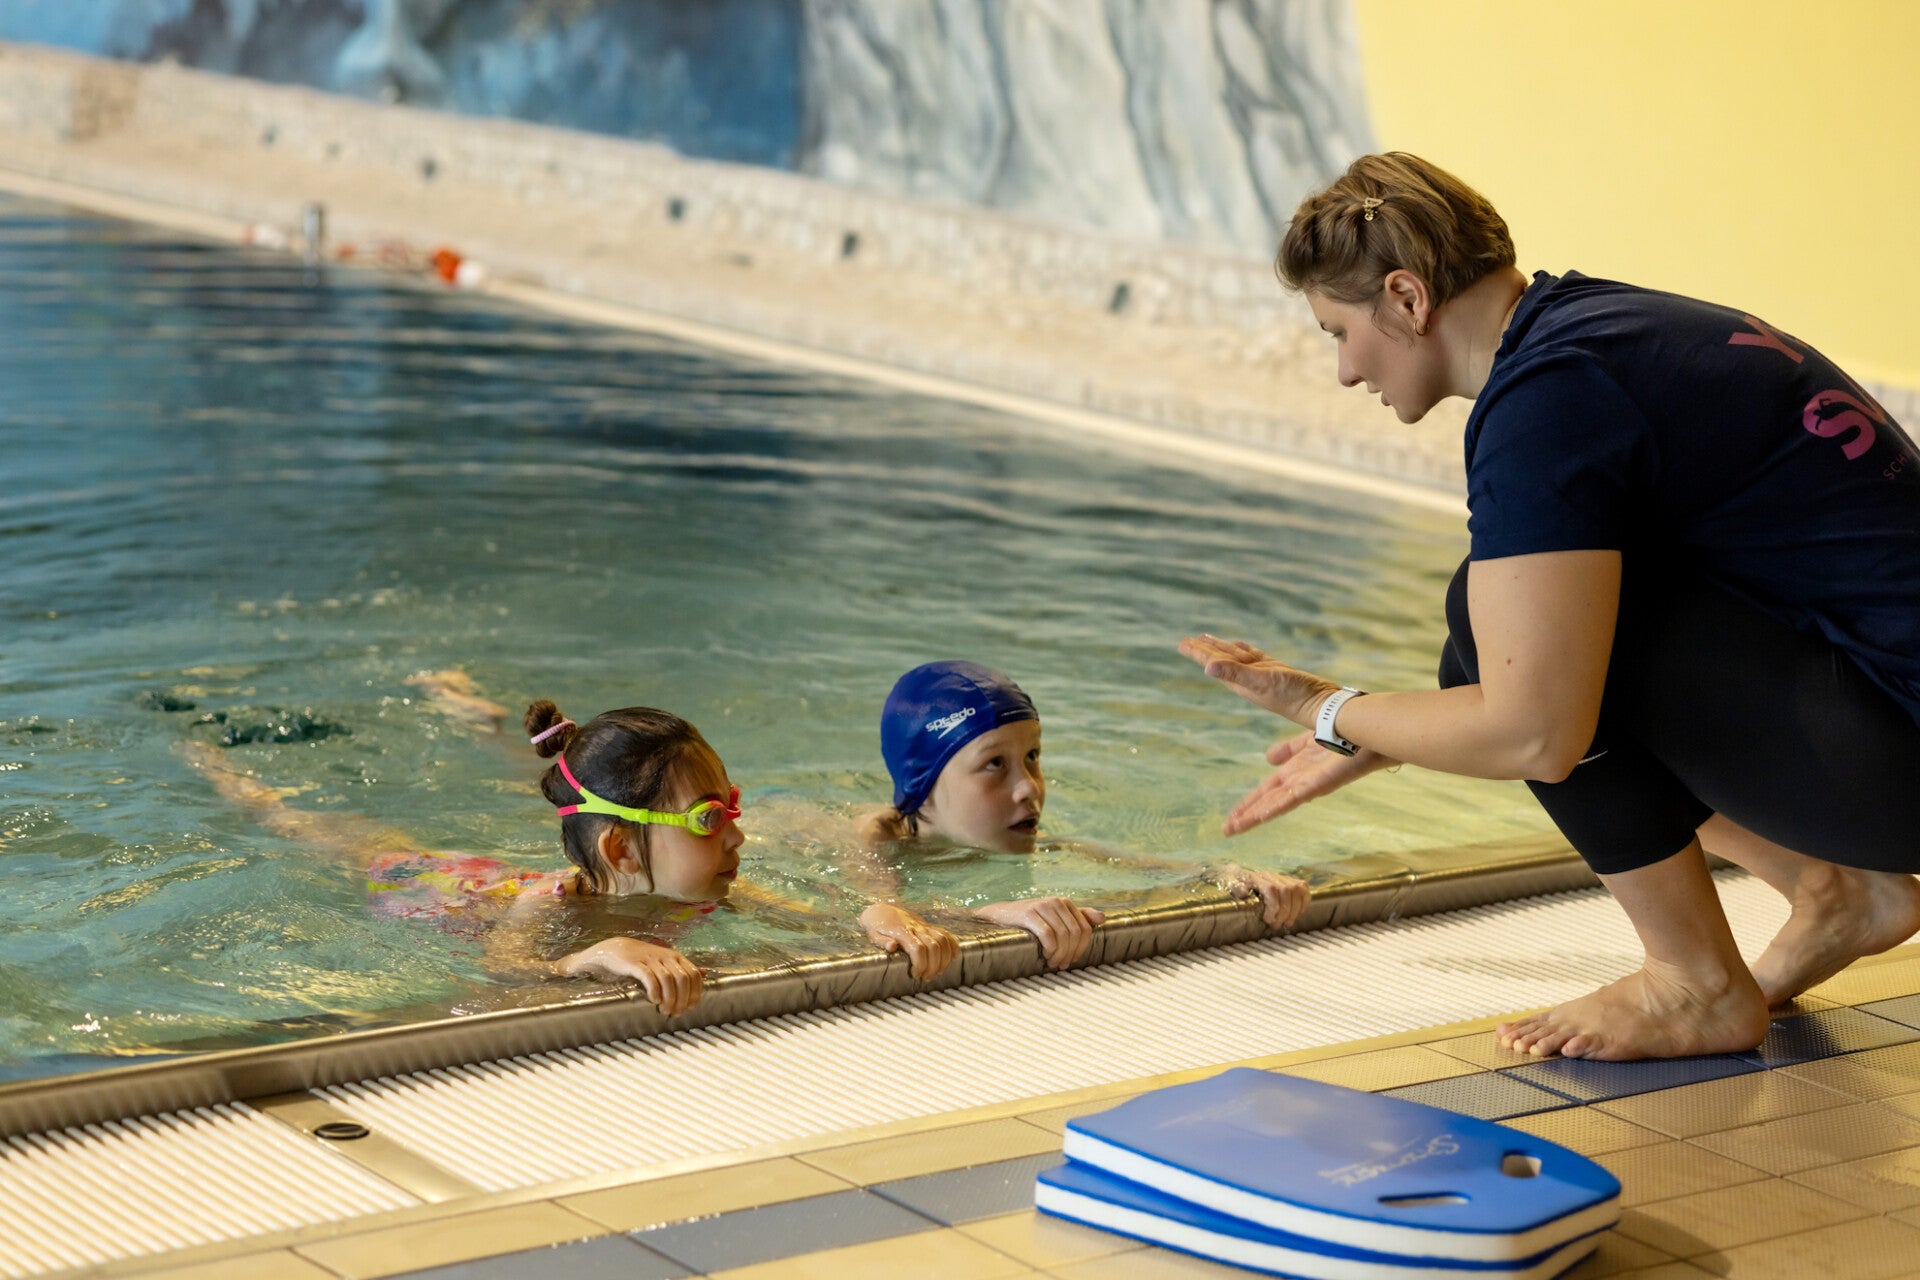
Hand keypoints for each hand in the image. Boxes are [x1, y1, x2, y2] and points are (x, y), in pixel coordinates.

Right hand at [555, 937, 703, 1015]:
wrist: (614, 950)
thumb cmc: (642, 960)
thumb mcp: (666, 961)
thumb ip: (684, 968)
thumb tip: (705, 973)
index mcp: (676, 957)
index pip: (694, 974)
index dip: (695, 993)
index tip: (690, 1007)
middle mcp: (666, 957)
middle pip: (683, 979)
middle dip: (682, 999)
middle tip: (675, 1013)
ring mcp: (651, 959)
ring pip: (668, 979)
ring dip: (669, 998)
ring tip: (664, 1010)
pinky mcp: (635, 964)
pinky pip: (649, 977)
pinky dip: (654, 990)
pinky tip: (654, 1000)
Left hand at [861, 903, 959, 979]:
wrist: (883, 909)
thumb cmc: (877, 925)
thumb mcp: (873, 934)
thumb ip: (882, 941)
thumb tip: (891, 947)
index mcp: (902, 932)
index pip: (918, 949)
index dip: (921, 964)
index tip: (916, 975)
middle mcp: (916, 928)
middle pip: (933, 947)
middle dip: (933, 966)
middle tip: (926, 978)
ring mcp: (924, 926)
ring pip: (943, 941)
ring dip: (944, 959)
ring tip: (937, 972)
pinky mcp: (929, 926)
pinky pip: (946, 934)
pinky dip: (953, 946)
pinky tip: (952, 958)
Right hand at [974, 897, 1105, 969]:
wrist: (1002, 916)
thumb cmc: (1031, 921)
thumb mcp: (1056, 918)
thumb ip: (1080, 917)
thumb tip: (1102, 918)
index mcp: (1066, 903)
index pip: (1085, 928)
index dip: (1082, 948)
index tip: (1072, 960)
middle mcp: (1057, 902)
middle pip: (1075, 933)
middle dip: (1070, 953)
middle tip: (1061, 965)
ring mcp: (1043, 906)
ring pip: (1063, 936)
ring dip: (1059, 954)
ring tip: (1052, 962)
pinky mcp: (1029, 913)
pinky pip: (1047, 935)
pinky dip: (1049, 949)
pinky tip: (1045, 955)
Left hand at [1178, 634, 1340, 726]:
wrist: (1321, 705)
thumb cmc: (1292, 696)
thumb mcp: (1261, 682)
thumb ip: (1235, 673)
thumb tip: (1207, 667)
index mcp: (1240, 682)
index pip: (1215, 663)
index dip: (1199, 653)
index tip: (1182, 643)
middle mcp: (1248, 679)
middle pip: (1221, 660)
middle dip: (1205, 650)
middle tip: (1186, 641)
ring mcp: (1262, 674)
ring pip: (1236, 657)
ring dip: (1221, 648)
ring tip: (1206, 639)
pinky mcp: (1276, 671)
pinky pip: (1254, 657)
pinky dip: (1244, 650)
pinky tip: (1239, 647)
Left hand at [1210, 864, 1311, 928]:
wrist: (1236, 876)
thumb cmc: (1234, 884)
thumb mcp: (1230, 885)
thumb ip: (1236, 887)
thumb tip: (1244, 892)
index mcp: (1256, 877)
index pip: (1272, 889)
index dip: (1274, 907)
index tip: (1269, 920)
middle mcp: (1271, 875)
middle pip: (1286, 891)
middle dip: (1284, 912)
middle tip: (1277, 926)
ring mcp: (1281, 877)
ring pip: (1297, 890)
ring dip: (1295, 910)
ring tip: (1287, 923)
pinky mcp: (1290, 881)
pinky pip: (1303, 888)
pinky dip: (1304, 901)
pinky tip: (1298, 912)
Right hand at [1225, 734, 1398, 834]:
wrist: (1368, 733)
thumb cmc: (1344, 735)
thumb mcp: (1308, 742)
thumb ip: (1289, 750)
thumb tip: (1268, 757)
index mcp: (1297, 772)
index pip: (1267, 790)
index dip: (1249, 802)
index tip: (1232, 815)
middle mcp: (1300, 782)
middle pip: (1268, 801)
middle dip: (1247, 815)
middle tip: (1227, 830)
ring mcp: (1309, 785)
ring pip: (1276, 805)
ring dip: (1254, 817)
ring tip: (1235, 828)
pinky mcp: (1319, 784)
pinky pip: (1293, 798)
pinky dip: (1274, 807)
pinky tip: (1259, 816)